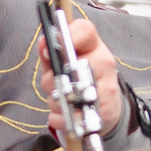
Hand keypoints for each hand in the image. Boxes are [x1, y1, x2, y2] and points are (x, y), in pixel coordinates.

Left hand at [39, 16, 122, 138]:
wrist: (105, 108)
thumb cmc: (81, 80)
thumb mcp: (66, 62)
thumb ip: (53, 51)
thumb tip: (43, 43)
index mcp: (94, 46)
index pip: (84, 31)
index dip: (65, 37)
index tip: (50, 48)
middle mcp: (103, 63)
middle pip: (64, 68)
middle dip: (51, 81)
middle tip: (56, 84)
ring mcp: (106, 88)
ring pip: (63, 95)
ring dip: (55, 101)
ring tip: (63, 100)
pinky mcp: (105, 113)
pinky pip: (66, 117)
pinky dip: (59, 118)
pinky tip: (67, 114)